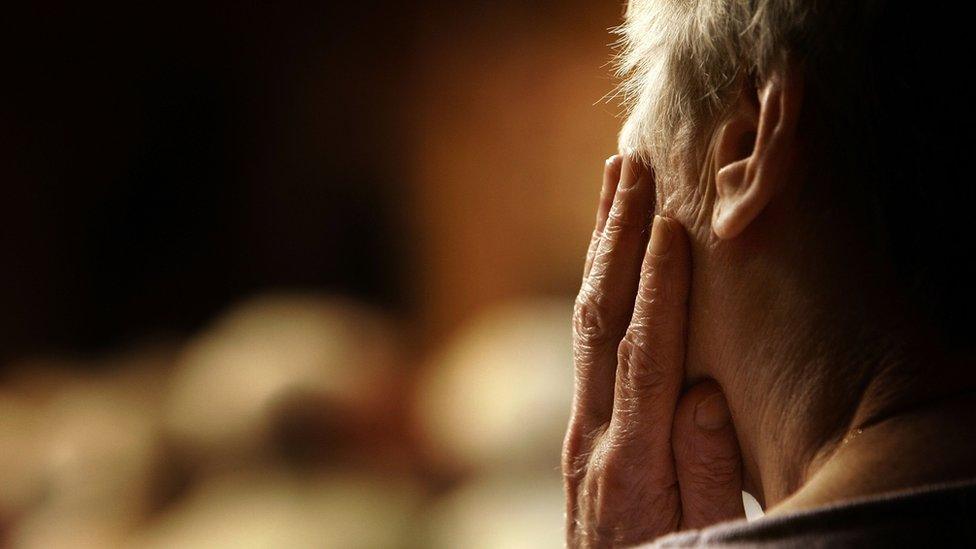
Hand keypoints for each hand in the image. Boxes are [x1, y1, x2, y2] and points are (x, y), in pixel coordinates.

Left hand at [563, 153, 744, 546]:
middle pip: (600, 319)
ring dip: (600, 244)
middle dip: (616, 237)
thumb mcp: (703, 537)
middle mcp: (590, 433)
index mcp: (629, 462)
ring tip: (612, 181)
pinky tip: (611, 251)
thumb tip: (702, 389)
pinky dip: (601, 282)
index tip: (669, 224)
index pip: (643, 355)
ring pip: (586, 319)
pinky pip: (587, 338)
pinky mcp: (579, 424)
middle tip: (630, 167)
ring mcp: (577, 425)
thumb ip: (705, 470)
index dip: (658, 287)